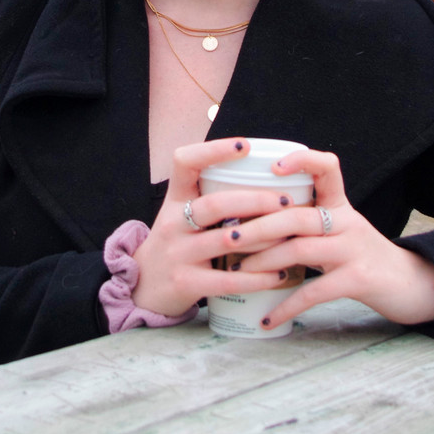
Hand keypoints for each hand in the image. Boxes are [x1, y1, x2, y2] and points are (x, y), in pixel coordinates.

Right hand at [131, 138, 295, 317]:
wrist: (142, 288)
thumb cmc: (176, 243)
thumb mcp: (180, 214)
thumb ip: (209, 196)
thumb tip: (259, 174)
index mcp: (174, 199)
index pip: (185, 162)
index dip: (214, 150)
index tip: (245, 146)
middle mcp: (173, 223)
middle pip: (215, 204)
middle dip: (255, 201)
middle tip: (285, 200)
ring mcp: (178, 254)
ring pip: (227, 241)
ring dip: (264, 237)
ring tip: (290, 235)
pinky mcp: (185, 284)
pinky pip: (227, 281)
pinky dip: (257, 278)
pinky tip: (278, 274)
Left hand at [233, 148, 433, 330]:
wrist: (411, 285)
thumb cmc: (362, 256)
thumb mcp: (339, 230)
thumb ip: (307, 221)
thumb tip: (251, 221)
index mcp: (340, 205)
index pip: (327, 168)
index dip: (302, 161)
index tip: (272, 167)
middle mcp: (348, 221)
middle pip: (297, 214)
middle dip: (258, 225)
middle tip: (227, 235)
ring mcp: (354, 250)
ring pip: (301, 248)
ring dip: (264, 261)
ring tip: (237, 271)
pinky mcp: (359, 279)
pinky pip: (315, 291)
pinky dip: (287, 305)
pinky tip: (267, 318)